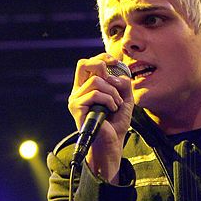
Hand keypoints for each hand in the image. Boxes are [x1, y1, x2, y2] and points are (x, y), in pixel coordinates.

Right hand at [68, 53, 134, 182]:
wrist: (112, 143)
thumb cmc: (116, 123)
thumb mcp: (125, 99)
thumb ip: (124, 84)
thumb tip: (117, 74)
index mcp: (87, 87)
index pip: (89, 64)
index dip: (102, 58)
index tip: (115, 62)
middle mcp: (78, 91)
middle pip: (84, 64)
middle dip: (101, 66)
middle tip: (113, 81)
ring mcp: (76, 99)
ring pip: (96, 81)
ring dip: (112, 92)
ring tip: (117, 104)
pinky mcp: (77, 108)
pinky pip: (95, 94)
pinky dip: (109, 100)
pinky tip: (112, 110)